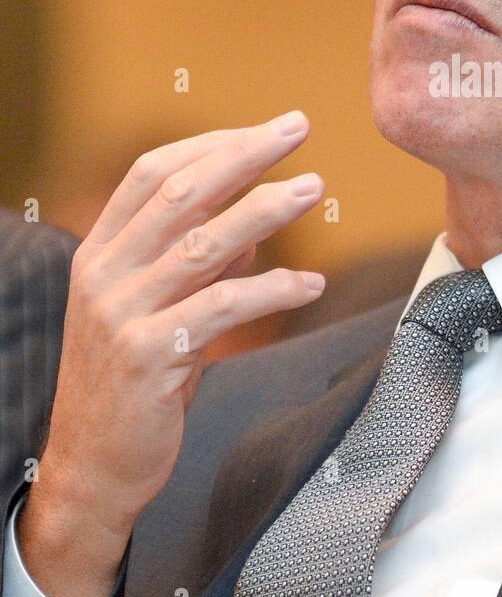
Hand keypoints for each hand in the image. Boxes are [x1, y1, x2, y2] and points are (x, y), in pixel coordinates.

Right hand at [18, 110, 324, 596]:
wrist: (94, 468)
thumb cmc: (132, 384)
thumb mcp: (158, 313)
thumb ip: (197, 268)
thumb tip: (254, 229)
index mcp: (100, 252)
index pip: (152, 173)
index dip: (211, 144)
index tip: (265, 129)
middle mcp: (104, 274)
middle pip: (180, 192)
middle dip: (244, 154)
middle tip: (297, 127)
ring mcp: (123, 314)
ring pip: (204, 243)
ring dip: (266, 210)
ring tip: (314, 188)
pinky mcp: (150, 356)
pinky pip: (223, 307)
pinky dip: (273, 289)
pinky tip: (311, 284)